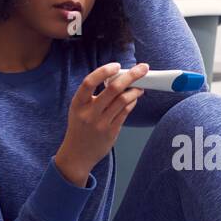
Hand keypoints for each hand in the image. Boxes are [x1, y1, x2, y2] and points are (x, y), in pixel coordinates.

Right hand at [53, 61, 150, 185]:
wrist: (77, 154)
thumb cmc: (80, 128)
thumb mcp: (79, 109)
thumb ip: (93, 95)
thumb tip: (117, 78)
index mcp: (78, 103)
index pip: (89, 82)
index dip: (104, 71)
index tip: (117, 65)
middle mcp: (89, 113)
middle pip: (113, 89)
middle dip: (131, 76)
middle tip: (143, 68)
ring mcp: (101, 123)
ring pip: (123, 101)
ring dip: (135, 90)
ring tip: (140, 86)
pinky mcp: (111, 132)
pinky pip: (125, 112)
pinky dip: (132, 102)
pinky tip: (134, 98)